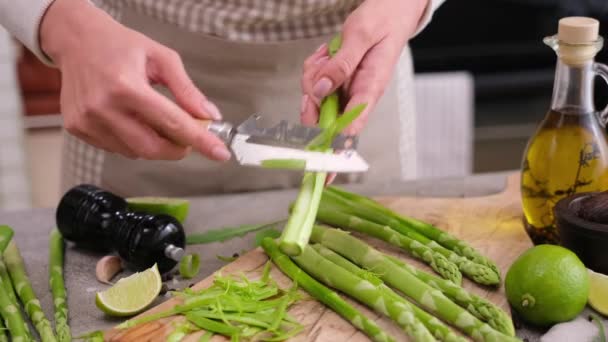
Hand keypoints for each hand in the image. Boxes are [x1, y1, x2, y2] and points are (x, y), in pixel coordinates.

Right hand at [40, 0, 230, 160]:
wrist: (76, 39)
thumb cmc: (120, 45)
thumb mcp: (161, 58)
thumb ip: (187, 90)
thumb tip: (209, 116)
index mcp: (126, 86)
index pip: (172, 122)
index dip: (200, 141)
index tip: (220, 153)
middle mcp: (103, 107)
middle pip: (153, 148)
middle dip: (177, 148)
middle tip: (187, 135)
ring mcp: (87, 121)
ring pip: (135, 152)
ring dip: (154, 144)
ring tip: (153, 118)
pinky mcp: (77, 128)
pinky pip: (116, 148)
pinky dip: (132, 141)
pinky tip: (131, 119)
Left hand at [300, 0, 428, 135]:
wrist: (391, 11)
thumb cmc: (384, 21)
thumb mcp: (361, 36)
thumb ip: (341, 64)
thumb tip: (322, 90)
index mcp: (370, 89)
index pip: (350, 127)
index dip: (329, 135)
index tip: (312, 125)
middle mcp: (358, 94)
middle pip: (326, 116)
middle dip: (312, 96)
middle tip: (316, 70)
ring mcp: (348, 89)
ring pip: (317, 98)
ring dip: (313, 77)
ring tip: (326, 55)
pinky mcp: (340, 81)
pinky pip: (317, 83)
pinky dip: (315, 69)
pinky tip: (326, 55)